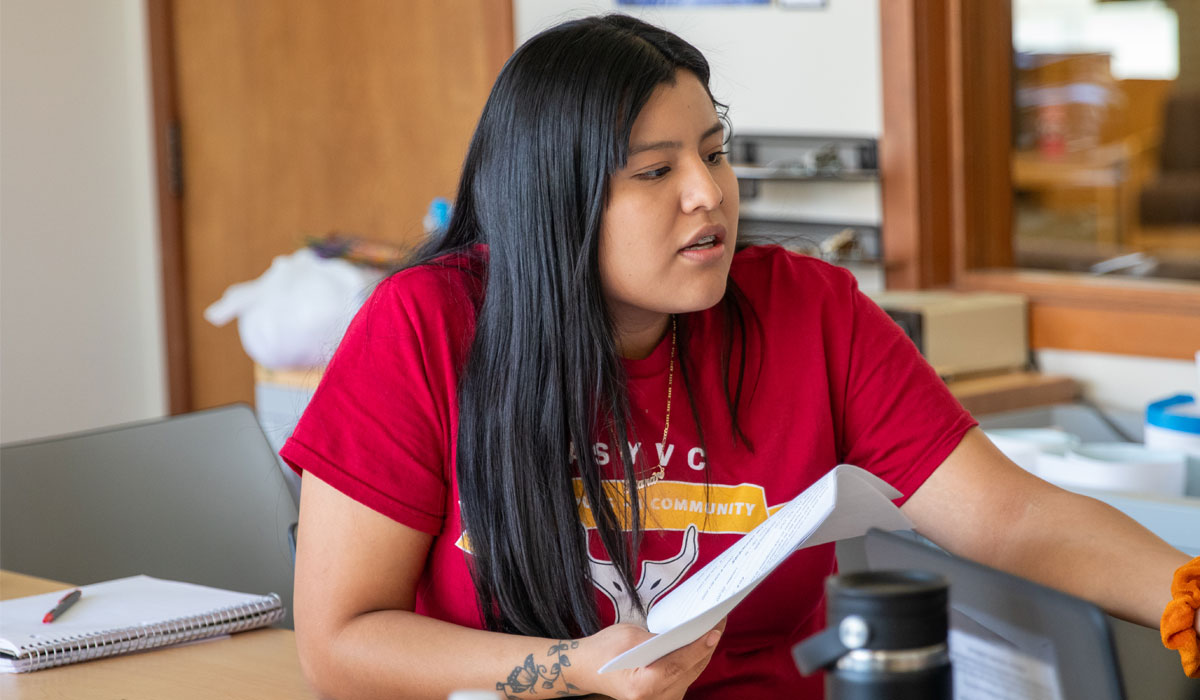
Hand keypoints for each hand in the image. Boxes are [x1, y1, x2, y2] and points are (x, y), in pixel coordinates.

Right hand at [573, 618, 726, 699]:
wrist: (587, 668)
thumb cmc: (604, 650)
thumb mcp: (629, 636)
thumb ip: (659, 638)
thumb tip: (688, 631)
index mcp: (642, 686)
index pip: (678, 665)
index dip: (698, 647)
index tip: (714, 630)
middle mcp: (655, 699)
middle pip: (690, 670)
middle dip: (707, 644)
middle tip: (719, 619)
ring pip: (692, 673)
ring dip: (704, 651)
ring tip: (714, 626)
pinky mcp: (666, 697)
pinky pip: (686, 676)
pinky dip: (694, 658)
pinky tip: (701, 641)